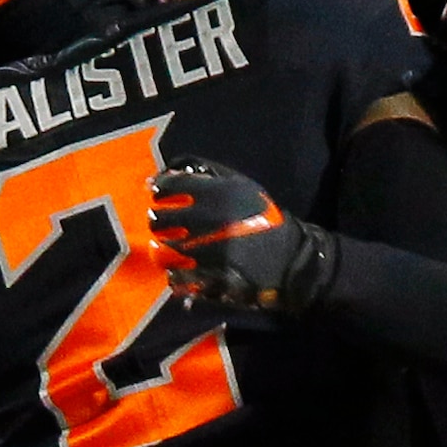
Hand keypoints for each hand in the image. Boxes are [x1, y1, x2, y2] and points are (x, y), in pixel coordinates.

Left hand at [146, 162, 332, 312]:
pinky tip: (177, 267)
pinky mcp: (212, 277)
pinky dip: (173, 272)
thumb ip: (207, 173)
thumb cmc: (262, 216)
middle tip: (159, 220)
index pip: (171, 186)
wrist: (289, 258)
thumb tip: (171, 169)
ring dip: (161, 246)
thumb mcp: (241, 185)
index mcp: (220, 193)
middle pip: (161, 219)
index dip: (159, 189)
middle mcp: (212, 221)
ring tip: (165, 244)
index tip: (157, 194)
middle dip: (157, 219)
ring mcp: (210, 251)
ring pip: (164, 249)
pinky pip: (178, 276)